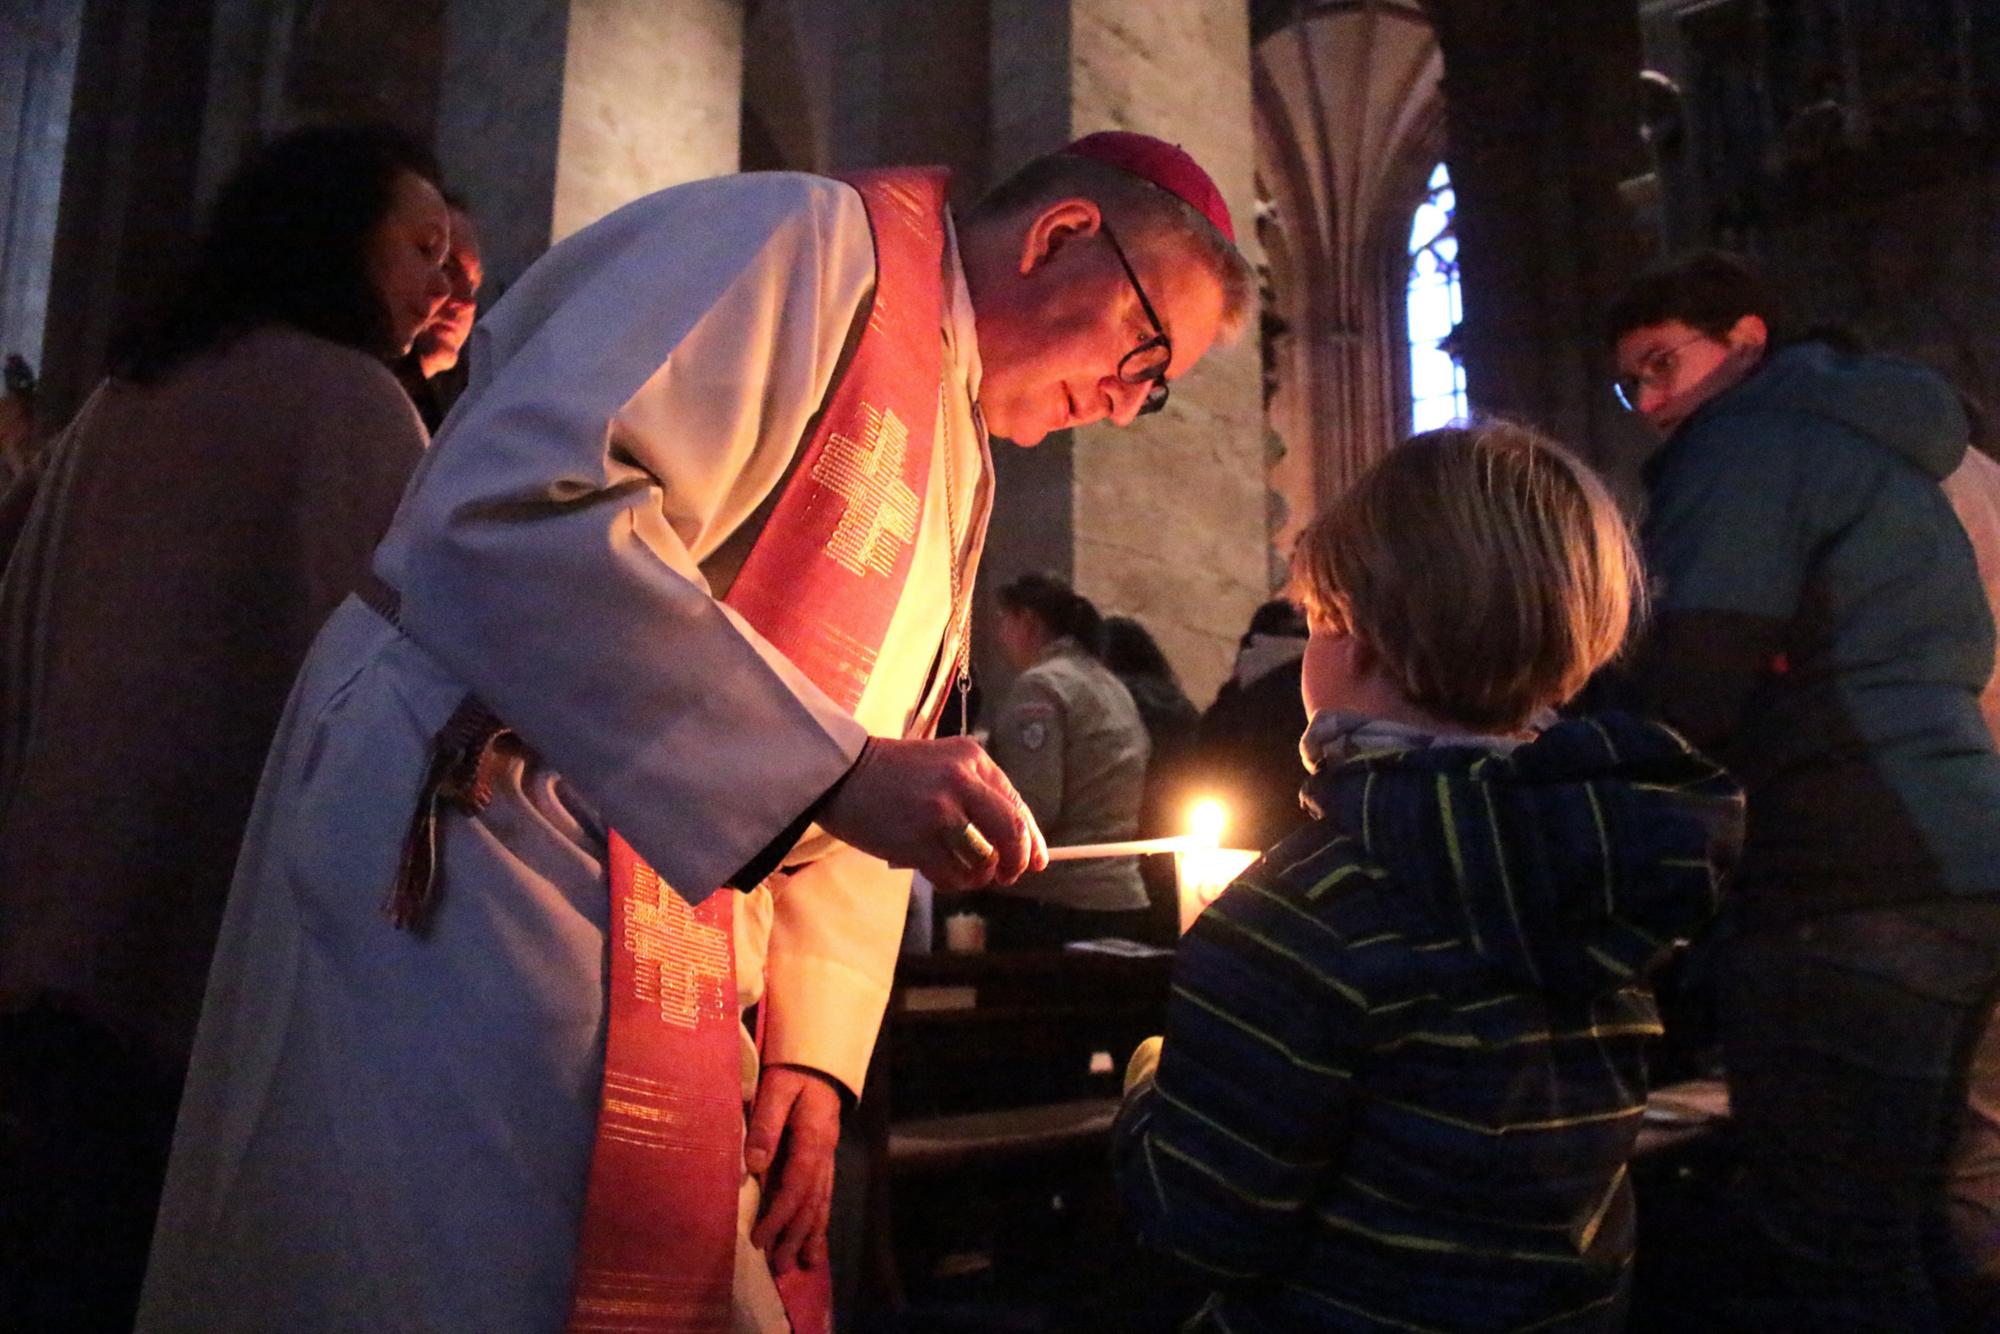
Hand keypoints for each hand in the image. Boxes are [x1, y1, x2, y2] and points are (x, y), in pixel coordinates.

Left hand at [746, 1064, 841, 1274]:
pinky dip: (820, 1218)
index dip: (777, 1216)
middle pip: (811, 1203)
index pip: (795, 1188)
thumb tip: (753, 1166)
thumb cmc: (795, 1070)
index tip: (759, 1239)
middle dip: (795, 1236)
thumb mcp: (777, 1089)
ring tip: (807, 1264)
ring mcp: (828, 1156)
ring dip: (812, 1234)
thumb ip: (766, 1126)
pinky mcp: (825, 1156)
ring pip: (822, 1201)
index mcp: (814, 1140)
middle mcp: (825, 1154)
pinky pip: (824, 1193)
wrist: (821, 1057)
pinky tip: (816, 1236)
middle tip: (780, 1266)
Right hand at [819, 737, 1048, 891]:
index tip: (1038, 862)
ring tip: (966, 873)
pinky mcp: (918, 840)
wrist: (840, 774)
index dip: (1033, 840)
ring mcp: (940, 811)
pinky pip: (954, 876)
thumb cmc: (894, 775)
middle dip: (1017, 861)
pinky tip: (941, 872)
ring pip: (985, 859)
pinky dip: (954, 882)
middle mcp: (961, 780)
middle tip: (1008, 875)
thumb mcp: (944, 767)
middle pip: (1013, 832)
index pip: (1017, 805)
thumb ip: (982, 798)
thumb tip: (1029, 851)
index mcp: (972, 758)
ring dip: (981, 876)